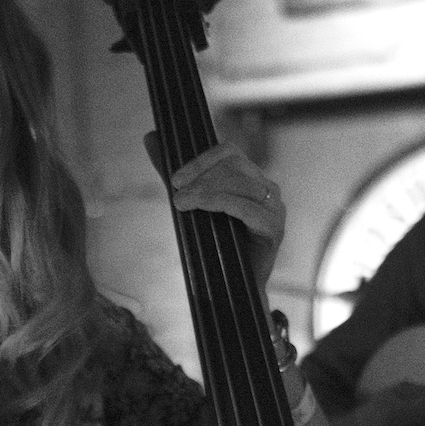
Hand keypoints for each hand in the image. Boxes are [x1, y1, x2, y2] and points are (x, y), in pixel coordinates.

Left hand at [152, 137, 284, 288]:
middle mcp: (267, 189)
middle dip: (200, 176)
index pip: (229, 152)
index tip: (174, 178)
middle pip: (233, 166)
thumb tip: (150, 137)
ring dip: (206, 190)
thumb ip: (175, 174)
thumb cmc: (216, 246)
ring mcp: (275, 208)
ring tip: (181, 204)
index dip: (200, 160)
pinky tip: (200, 208)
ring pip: (239, 184)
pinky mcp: (274, 228)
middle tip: (175, 194)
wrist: (233, 288)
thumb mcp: (193, 205)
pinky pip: (247, 208)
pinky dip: (220, 203)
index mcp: (250, 179)